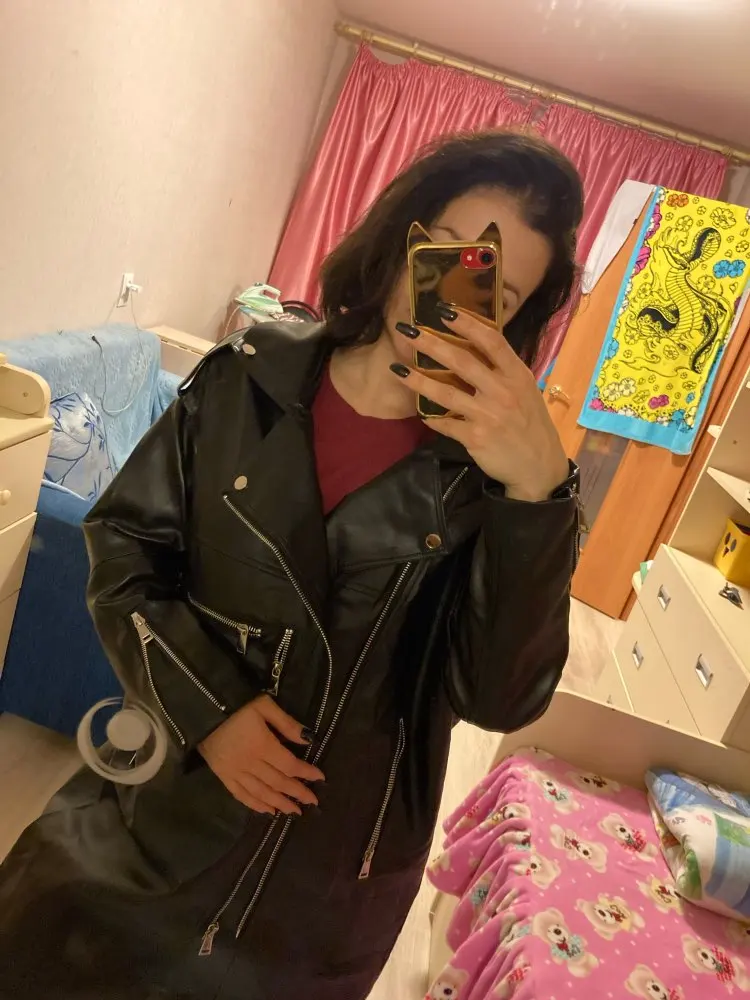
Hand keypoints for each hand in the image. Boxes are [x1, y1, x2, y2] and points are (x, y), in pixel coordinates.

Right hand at [199, 695, 323, 815]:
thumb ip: (286, 724)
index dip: (306, 772)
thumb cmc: (237, 704)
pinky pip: (240, 794)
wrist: (202, 708)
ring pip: (260, 793)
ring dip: (279, 803)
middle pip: (277, 782)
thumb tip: (309, 739)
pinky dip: (255, 805)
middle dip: (296, 792)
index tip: (320, 778)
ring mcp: (234, 772)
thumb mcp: (265, 705)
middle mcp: (249, 763)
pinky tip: (267, 811)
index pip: (289, 765)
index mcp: (262, 745)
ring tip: (294, 811)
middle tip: (312, 801)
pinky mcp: (222, 775)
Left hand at [392, 307, 568, 500]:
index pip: (491, 341)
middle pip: (462, 361)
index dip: (467, 323)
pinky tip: (418, 410)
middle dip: (432, 344)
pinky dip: (430, 417)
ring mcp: (488, 415)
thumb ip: (502, 370)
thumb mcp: (525, 390)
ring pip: (445, 393)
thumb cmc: (530, 424)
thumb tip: (473, 345)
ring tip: (397, 369)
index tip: (443, 310)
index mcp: (517, 374)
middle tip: (408, 331)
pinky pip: (445, 424)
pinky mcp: (475, 438)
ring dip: (418, 380)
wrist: (539, 466)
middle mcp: (503, 391)